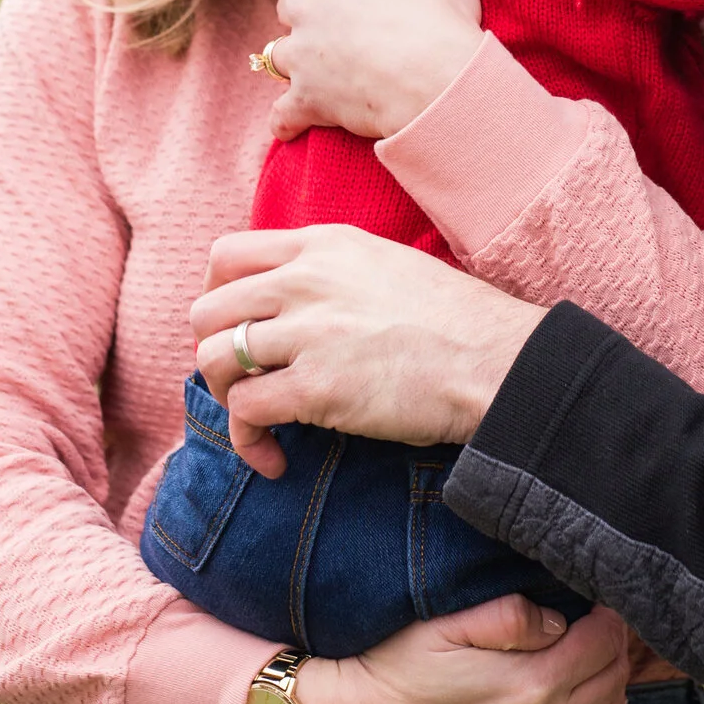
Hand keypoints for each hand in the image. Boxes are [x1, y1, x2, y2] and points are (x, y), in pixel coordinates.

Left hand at [191, 225, 545, 478]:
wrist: (496, 361)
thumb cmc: (455, 321)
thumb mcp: (387, 264)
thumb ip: (332, 272)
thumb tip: (291, 304)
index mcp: (324, 245)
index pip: (226, 255)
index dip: (218, 297)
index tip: (237, 328)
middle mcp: (306, 280)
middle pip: (206, 310)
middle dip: (213, 352)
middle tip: (244, 381)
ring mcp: (308, 332)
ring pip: (212, 360)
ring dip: (227, 399)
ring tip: (259, 421)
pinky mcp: (315, 387)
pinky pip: (245, 411)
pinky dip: (249, 441)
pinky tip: (275, 458)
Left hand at [267, 0, 486, 141]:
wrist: (440, 75)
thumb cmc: (437, 2)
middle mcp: (301, 6)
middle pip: (291, 3)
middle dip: (311, 10)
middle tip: (347, 23)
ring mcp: (300, 55)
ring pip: (281, 52)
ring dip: (299, 57)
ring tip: (327, 67)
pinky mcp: (307, 100)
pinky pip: (282, 114)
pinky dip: (287, 118)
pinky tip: (294, 123)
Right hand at [300, 598, 629, 703]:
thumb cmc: (404, 662)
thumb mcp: (445, 626)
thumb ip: (505, 616)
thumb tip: (556, 618)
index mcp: (531, 683)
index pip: (603, 643)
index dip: (609, 613)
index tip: (599, 593)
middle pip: (613, 675)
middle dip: (616, 638)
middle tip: (600, 610)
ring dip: (611, 670)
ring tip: (593, 640)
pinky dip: (598, 701)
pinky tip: (581, 679)